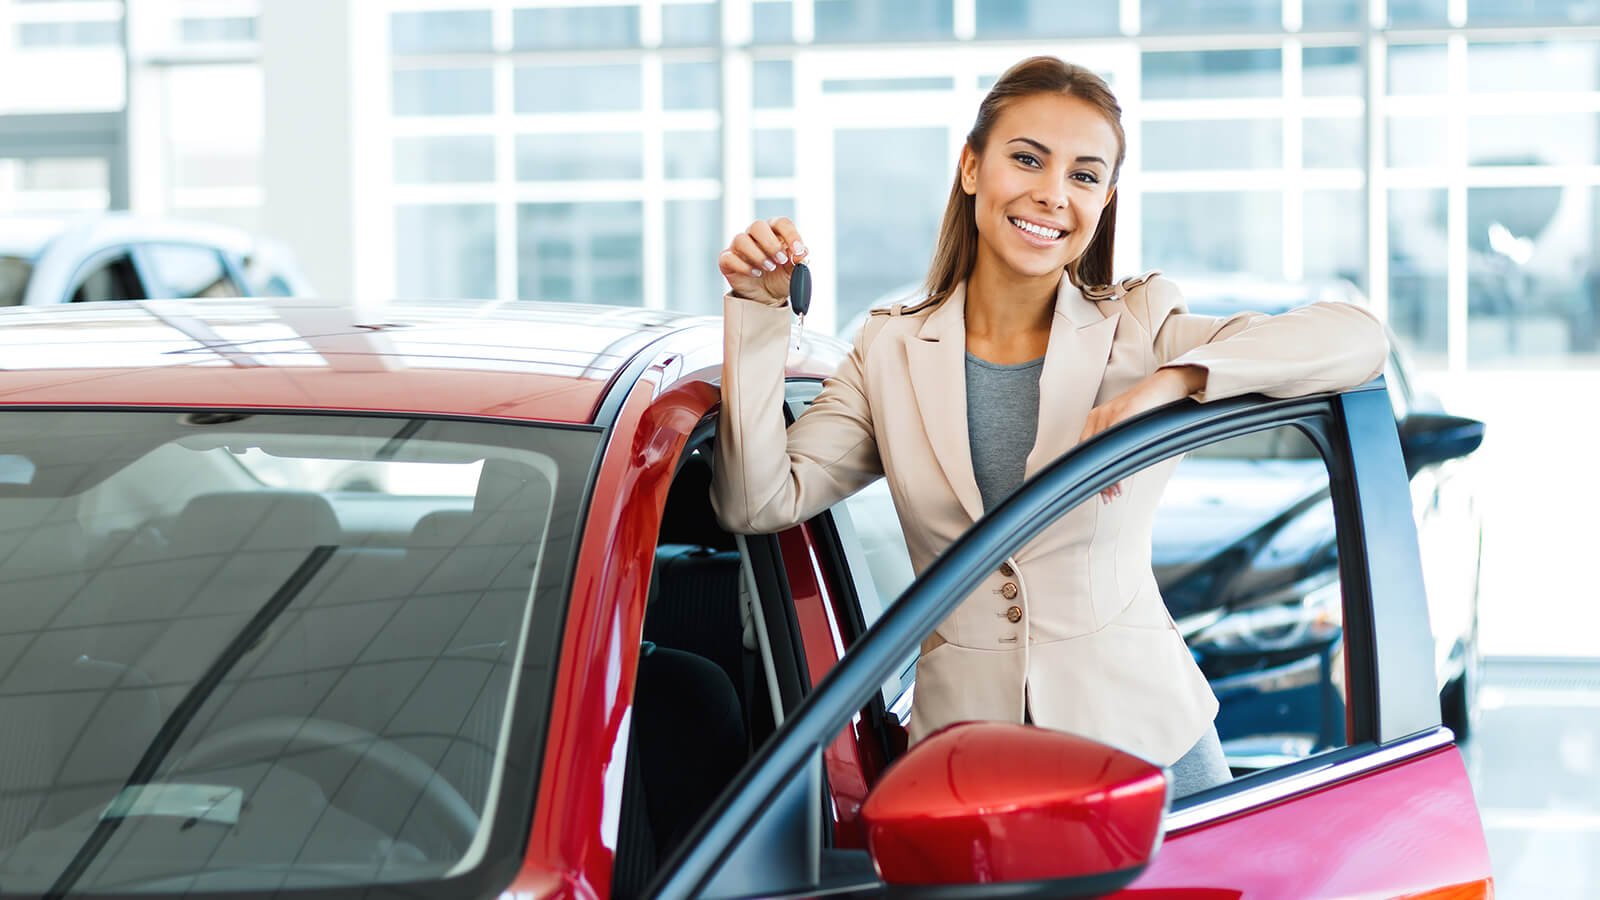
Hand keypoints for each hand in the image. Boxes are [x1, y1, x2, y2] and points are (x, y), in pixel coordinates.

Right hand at [719, 217, 808, 305]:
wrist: (766, 296)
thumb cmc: (780, 277)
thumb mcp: (794, 271)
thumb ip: (798, 260)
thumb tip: (803, 252)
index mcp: (774, 232)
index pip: (781, 223)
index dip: (791, 234)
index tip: (798, 250)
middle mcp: (755, 236)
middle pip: (757, 226)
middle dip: (771, 244)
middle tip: (781, 260)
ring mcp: (739, 247)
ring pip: (741, 239)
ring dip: (757, 255)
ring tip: (769, 268)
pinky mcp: (728, 260)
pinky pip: (729, 257)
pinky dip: (743, 266)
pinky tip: (756, 274)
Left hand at [1078, 366, 1206, 502]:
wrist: (1168, 383)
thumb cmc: (1152, 406)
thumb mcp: (1130, 424)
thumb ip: (1119, 440)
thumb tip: (1116, 466)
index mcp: (1096, 417)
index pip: (1084, 449)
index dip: (1089, 472)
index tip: (1096, 490)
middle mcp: (1099, 415)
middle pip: (1090, 453)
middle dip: (1098, 479)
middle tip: (1106, 497)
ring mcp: (1111, 413)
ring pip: (1101, 451)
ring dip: (1108, 476)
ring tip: (1114, 492)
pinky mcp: (1126, 412)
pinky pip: (1116, 441)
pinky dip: (1117, 462)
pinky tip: (1121, 476)